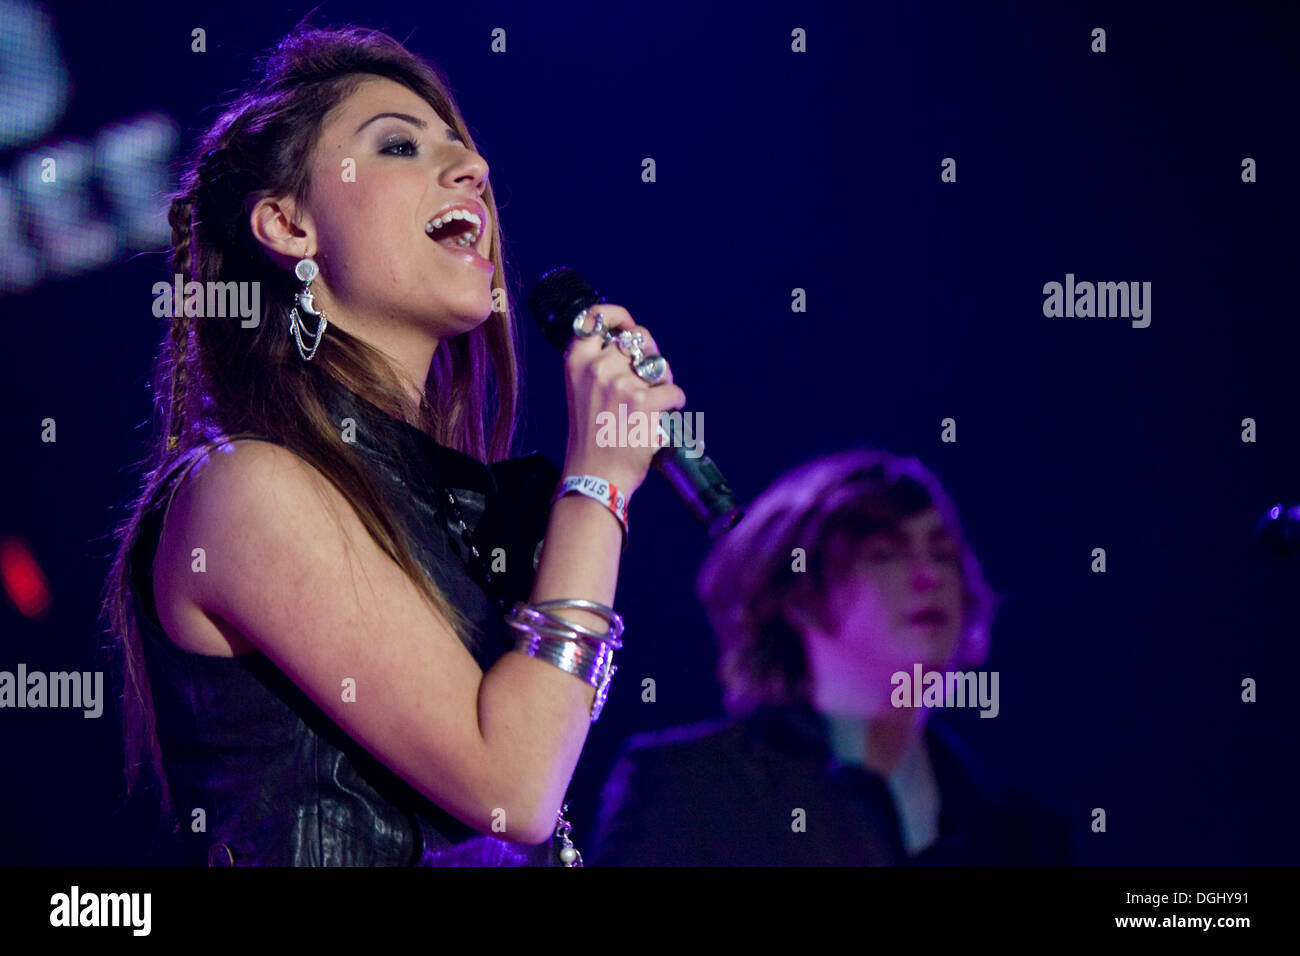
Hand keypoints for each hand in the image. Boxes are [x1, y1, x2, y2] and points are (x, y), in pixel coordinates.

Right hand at [560, 304, 686, 497]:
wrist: (593, 479)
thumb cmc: (591, 439)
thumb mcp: (580, 393)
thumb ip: (598, 366)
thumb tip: (630, 344)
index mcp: (576, 362)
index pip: (595, 317)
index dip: (618, 316)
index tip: (628, 327)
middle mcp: (596, 367)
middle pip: (638, 339)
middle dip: (650, 355)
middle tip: (649, 378)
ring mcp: (620, 384)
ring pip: (659, 365)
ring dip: (664, 380)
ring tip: (656, 401)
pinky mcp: (643, 403)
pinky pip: (673, 391)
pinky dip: (676, 403)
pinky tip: (666, 415)